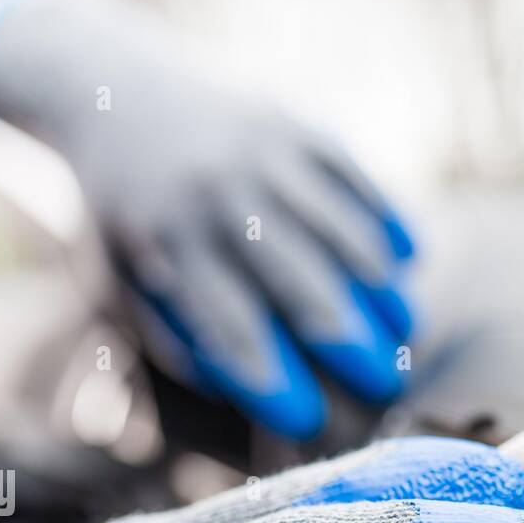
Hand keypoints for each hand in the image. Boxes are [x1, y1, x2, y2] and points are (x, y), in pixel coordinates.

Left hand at [0, 0, 413, 437]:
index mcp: (170, 243)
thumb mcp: (126, 282)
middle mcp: (220, 195)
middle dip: (351, 345)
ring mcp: (264, 154)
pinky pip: (358, 181)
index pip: (233, 328)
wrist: (116, 99)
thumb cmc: (127, 222)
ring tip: (406, 333)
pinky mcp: (298, 127)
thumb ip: (180, 337)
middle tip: (385, 388)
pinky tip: (407, 264)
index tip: (310, 423)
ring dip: (383, 290)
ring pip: (343, 233)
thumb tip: (250, 390)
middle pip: (303, 284)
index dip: (275, 380)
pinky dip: (386, 223)